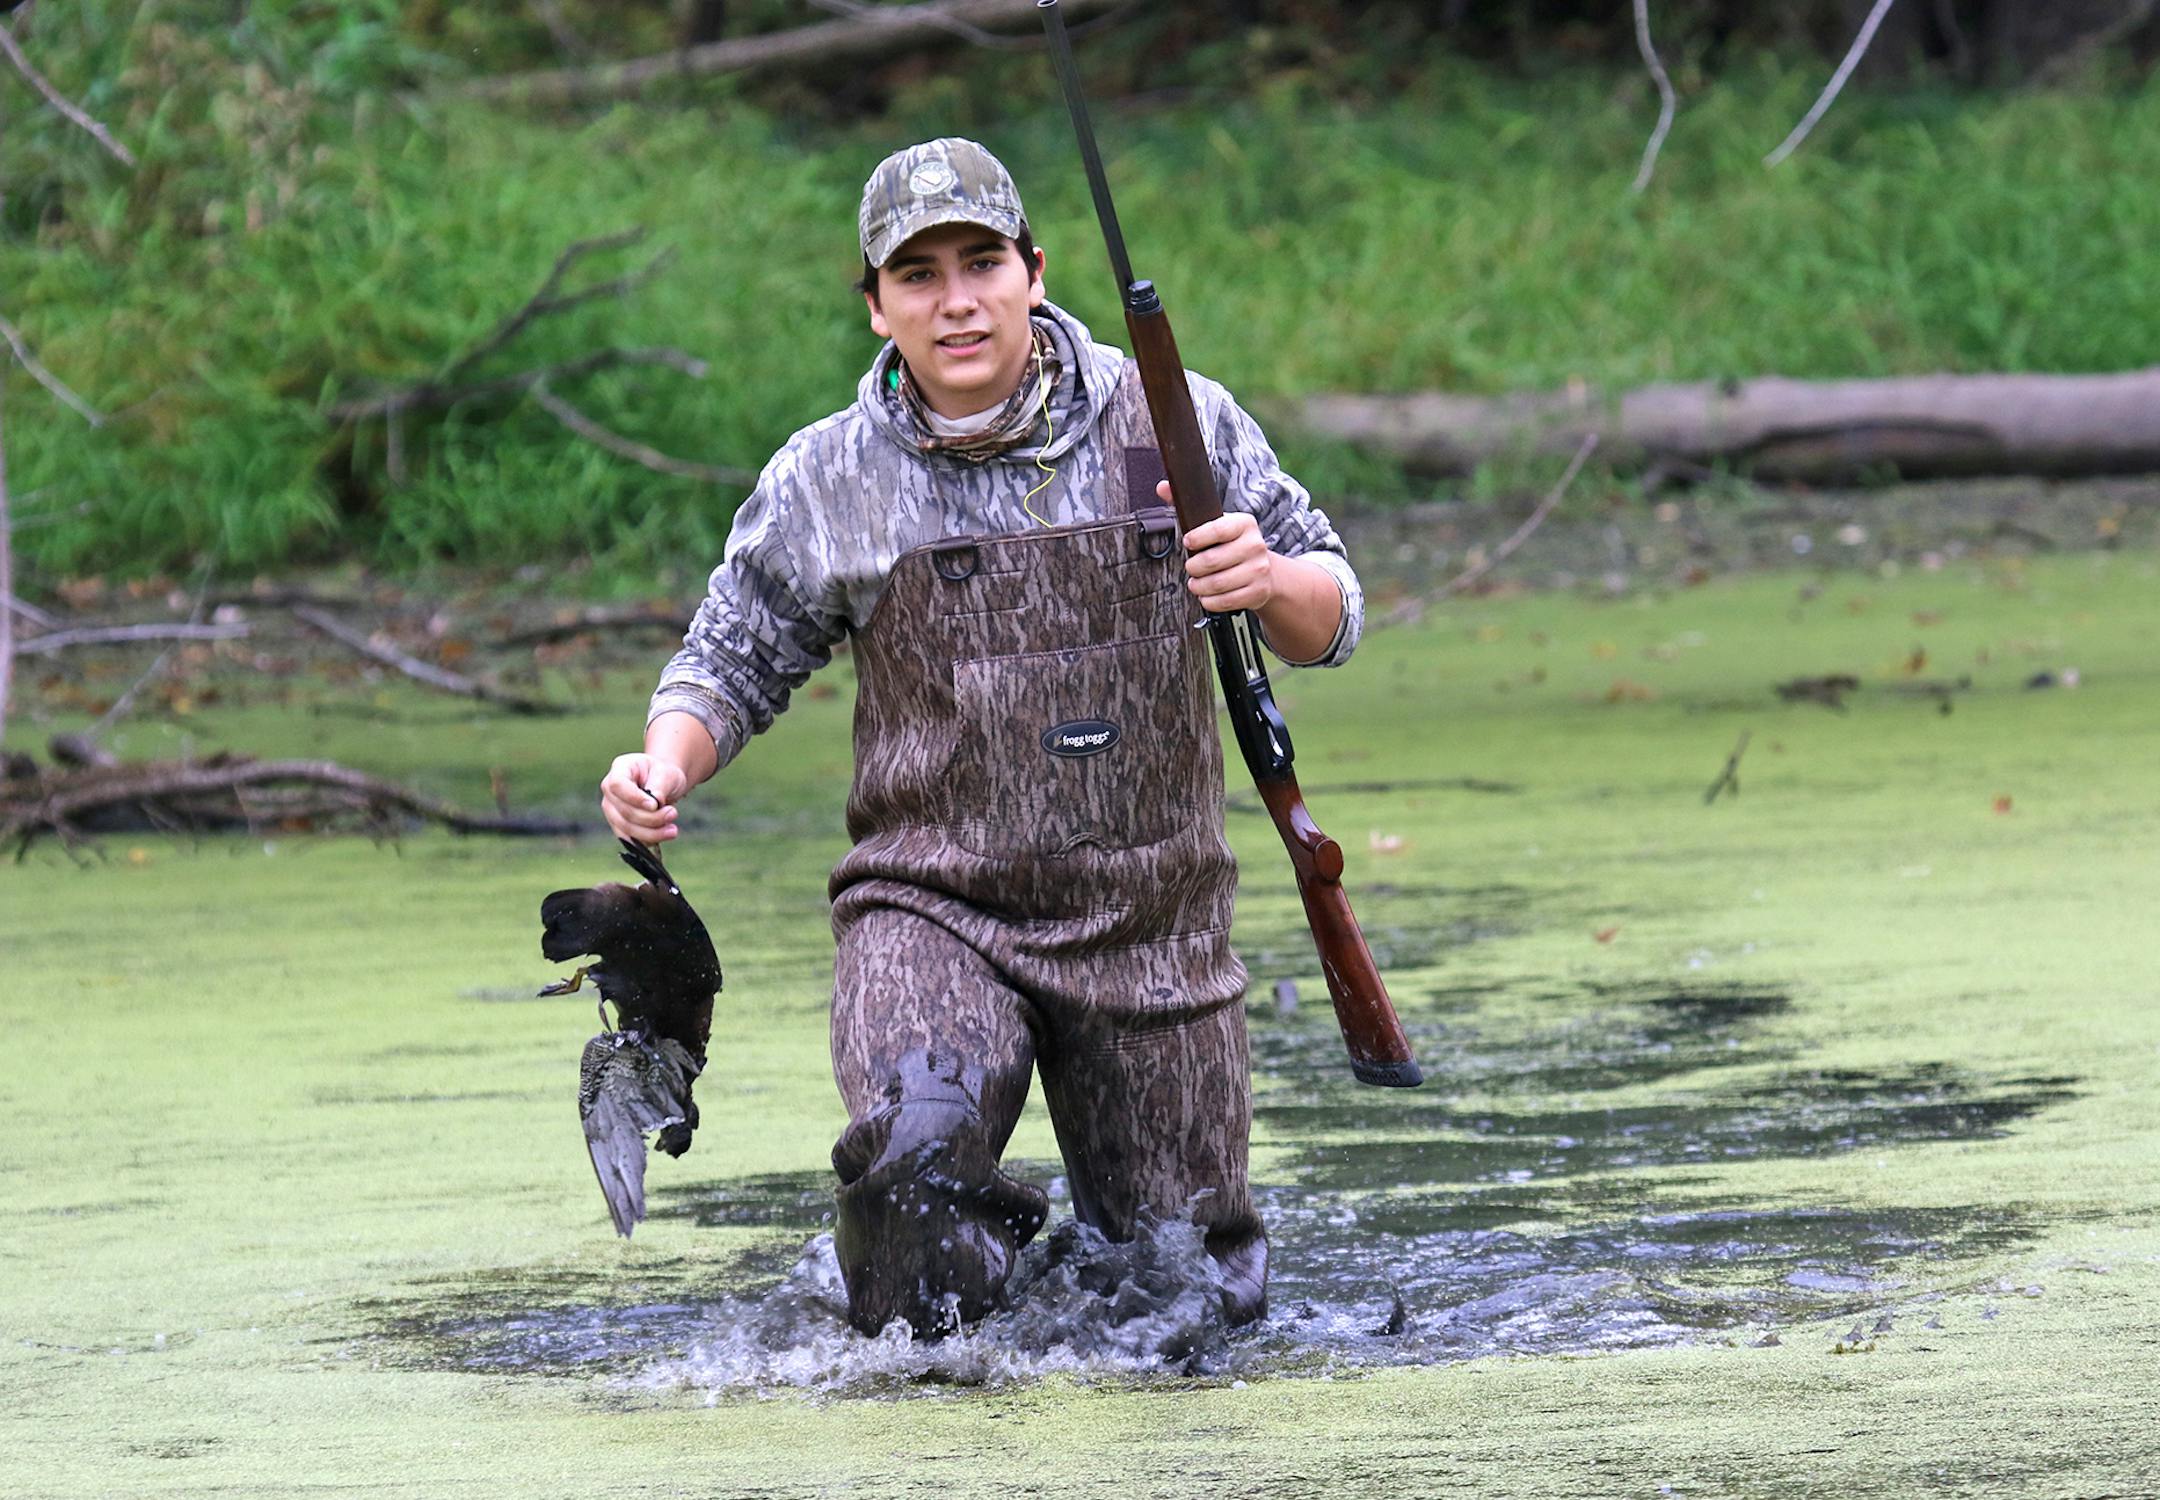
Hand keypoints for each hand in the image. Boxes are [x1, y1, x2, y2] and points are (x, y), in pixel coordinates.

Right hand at [600, 754, 688, 842]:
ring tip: (672, 829)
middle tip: (673, 814)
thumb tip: (654, 806)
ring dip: (651, 833)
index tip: (655, 804)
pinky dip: (648, 840)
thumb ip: (659, 787)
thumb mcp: (666, 773)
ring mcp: (612, 810)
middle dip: (651, 818)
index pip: (617, 785)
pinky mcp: (619, 826)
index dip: (635, 798)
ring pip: (626, 828)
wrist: (663, 784)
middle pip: (624, 811)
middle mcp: (610, 790)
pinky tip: (664, 835)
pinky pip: (630, 838)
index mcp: (620, 769)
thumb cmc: (663, 775)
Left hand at [1165, 482, 1275, 612]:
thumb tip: (1163, 487)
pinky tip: (1207, 595)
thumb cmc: (1232, 545)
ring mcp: (1258, 570)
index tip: (1187, 541)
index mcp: (1244, 523)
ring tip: (1196, 583)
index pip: (1217, 529)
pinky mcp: (1258, 592)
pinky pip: (1225, 601)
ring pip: (1217, 584)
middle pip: (1212, 560)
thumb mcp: (1216, 524)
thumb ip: (1187, 506)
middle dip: (1193, 567)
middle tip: (1190, 567)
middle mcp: (1255, 545)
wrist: (1266, 571)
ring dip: (1199, 586)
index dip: (1197, 538)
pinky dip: (1210, 601)